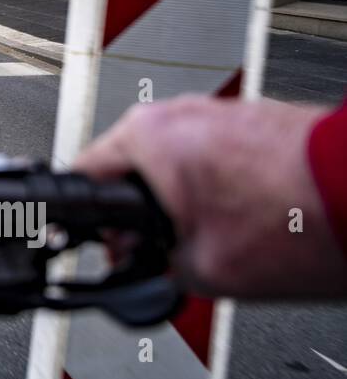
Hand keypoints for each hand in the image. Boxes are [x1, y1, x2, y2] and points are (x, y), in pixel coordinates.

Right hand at [74, 95, 346, 297]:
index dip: (93, 225)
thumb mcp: (202, 268)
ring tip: (214, 236)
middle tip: (162, 252)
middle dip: (142, 212)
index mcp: (143, 137)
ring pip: (174, 159)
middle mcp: (174, 111)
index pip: (83, 177)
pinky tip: (245, 216)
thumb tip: (157, 264)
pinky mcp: (251, 117)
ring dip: (182, 197)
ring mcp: (215, 110)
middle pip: (129, 167)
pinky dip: (218, 182)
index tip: (106, 245)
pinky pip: (212, 152)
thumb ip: (157, 265)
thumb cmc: (296, 218)